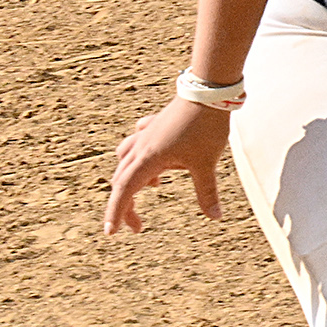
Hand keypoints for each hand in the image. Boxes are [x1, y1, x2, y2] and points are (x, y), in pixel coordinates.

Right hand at [104, 98, 232, 232]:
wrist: (207, 93)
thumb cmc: (205, 127)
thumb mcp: (205, 164)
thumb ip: (207, 192)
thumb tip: (215, 217)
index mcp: (148, 159)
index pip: (125, 192)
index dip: (116, 213)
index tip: (111, 233)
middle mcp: (141, 147)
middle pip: (122, 181)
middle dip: (126, 206)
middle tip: (138, 227)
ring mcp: (146, 136)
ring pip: (126, 161)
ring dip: (132, 180)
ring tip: (154, 189)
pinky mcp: (155, 127)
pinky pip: (138, 145)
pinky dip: (142, 160)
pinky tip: (160, 166)